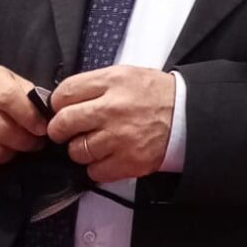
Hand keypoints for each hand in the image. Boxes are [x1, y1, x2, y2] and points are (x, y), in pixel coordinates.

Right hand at [0, 65, 48, 174]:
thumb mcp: (11, 82)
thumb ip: (29, 96)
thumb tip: (47, 117)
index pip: (9, 99)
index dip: (30, 117)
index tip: (42, 129)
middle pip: (2, 129)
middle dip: (25, 141)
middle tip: (34, 142)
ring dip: (10, 153)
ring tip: (15, 147)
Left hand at [48, 67, 175, 183]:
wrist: (188, 116)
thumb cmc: (155, 95)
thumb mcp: (126, 75)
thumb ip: (95, 85)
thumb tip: (63, 101)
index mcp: (112, 82)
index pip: (64, 93)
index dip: (57, 104)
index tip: (62, 110)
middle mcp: (113, 108)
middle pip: (63, 123)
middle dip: (60, 130)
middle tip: (67, 131)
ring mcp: (119, 137)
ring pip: (77, 151)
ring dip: (81, 150)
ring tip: (95, 144)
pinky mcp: (128, 161)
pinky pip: (94, 171)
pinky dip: (97, 167)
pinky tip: (108, 157)